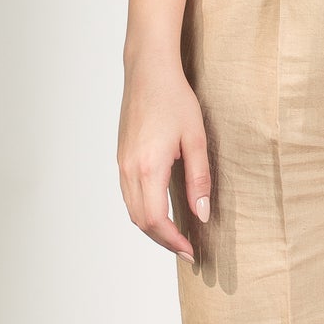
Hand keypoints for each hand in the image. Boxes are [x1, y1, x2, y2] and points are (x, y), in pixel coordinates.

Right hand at [118, 58, 212, 260]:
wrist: (147, 72)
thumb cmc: (173, 99)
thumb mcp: (195, 139)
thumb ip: (199, 180)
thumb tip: (202, 214)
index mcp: (148, 167)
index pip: (156, 219)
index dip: (173, 241)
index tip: (191, 251)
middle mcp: (129, 169)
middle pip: (141, 221)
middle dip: (164, 241)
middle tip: (187, 250)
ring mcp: (121, 164)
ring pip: (132, 210)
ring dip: (153, 228)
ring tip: (176, 236)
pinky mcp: (122, 158)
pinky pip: (129, 196)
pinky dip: (144, 211)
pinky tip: (162, 211)